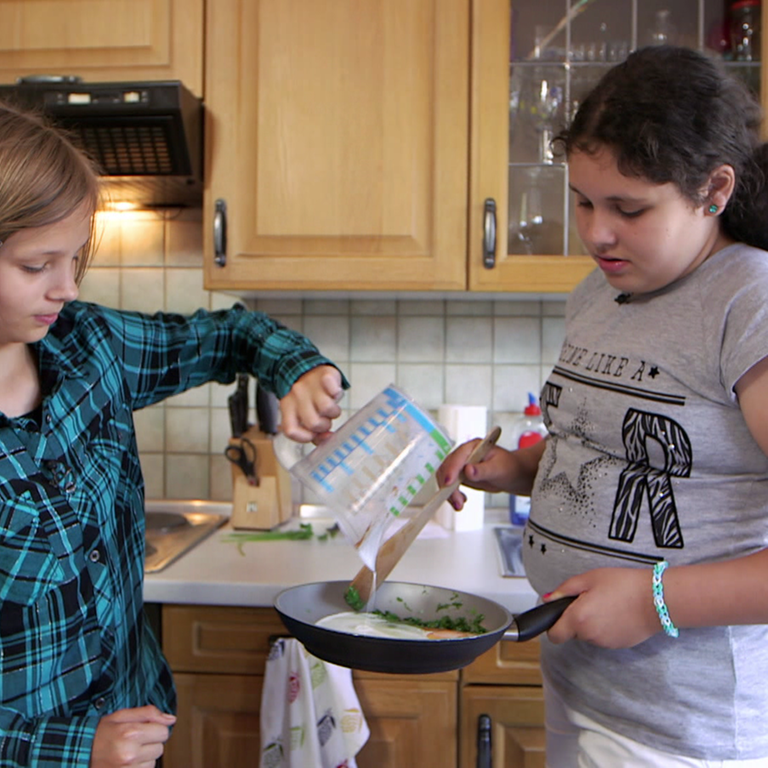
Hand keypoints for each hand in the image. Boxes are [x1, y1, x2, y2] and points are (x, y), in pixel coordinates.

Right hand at [90, 705, 175, 767]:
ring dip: (145, 757)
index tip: (144, 729)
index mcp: (130, 733)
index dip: (155, 728)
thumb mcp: (122, 715)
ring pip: (153, 762)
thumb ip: (149, 713)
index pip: (163, 731)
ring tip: (128, 752)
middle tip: (133, 741)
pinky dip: (139, 767)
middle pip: (160, 748)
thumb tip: (171, 719)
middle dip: (150, 743)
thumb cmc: (101, 733)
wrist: (80, 753)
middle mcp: (129, 754)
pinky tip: (127, 762)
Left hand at [279, 366, 343, 442]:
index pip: (291, 430)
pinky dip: (336, 392)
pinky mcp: (324, 375)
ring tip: (332, 408)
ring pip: (326, 408)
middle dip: (324, 425)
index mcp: (287, 407)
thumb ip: (313, 431)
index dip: (304, 437)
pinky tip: (335, 393)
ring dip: (334, 412)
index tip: (313, 435)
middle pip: (313, 422)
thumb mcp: (302, 413)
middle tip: (325, 419)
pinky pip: (333, 388)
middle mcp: (297, 396)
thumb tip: (328, 438)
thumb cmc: (307, 397)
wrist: (306, 368)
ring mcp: (311, 385)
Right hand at [435, 439, 514, 510]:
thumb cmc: (508, 467)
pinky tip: (462, 500)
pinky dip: (453, 494)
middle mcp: (464, 455)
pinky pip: (450, 485)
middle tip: (457, 502)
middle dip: (449, 486)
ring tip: (459, 505)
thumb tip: (468, 470)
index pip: (457, 457)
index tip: (449, 484)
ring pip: (446, 478)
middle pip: (447, 469)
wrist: (512, 474)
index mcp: (473, 447)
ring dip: (449, 493)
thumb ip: (483, 470)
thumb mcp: (498, 469)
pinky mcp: (460, 475)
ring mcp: (461, 465)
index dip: (451, 470)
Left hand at [544, 567, 661, 648]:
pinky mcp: (619, 645)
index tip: (559, 616)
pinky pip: (605, 638)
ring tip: (608, 603)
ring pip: (589, 635)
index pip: (554, 635)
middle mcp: (590, 635)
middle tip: (591, 599)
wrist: (657, 598)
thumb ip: (564, 590)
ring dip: (592, 623)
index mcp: (578, 618)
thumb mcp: (588, 578)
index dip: (554, 625)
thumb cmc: (624, 585)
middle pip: (573, 633)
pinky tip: (618, 613)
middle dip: (576, 619)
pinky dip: (607, 628)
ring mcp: (605, 643)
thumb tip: (549, 599)